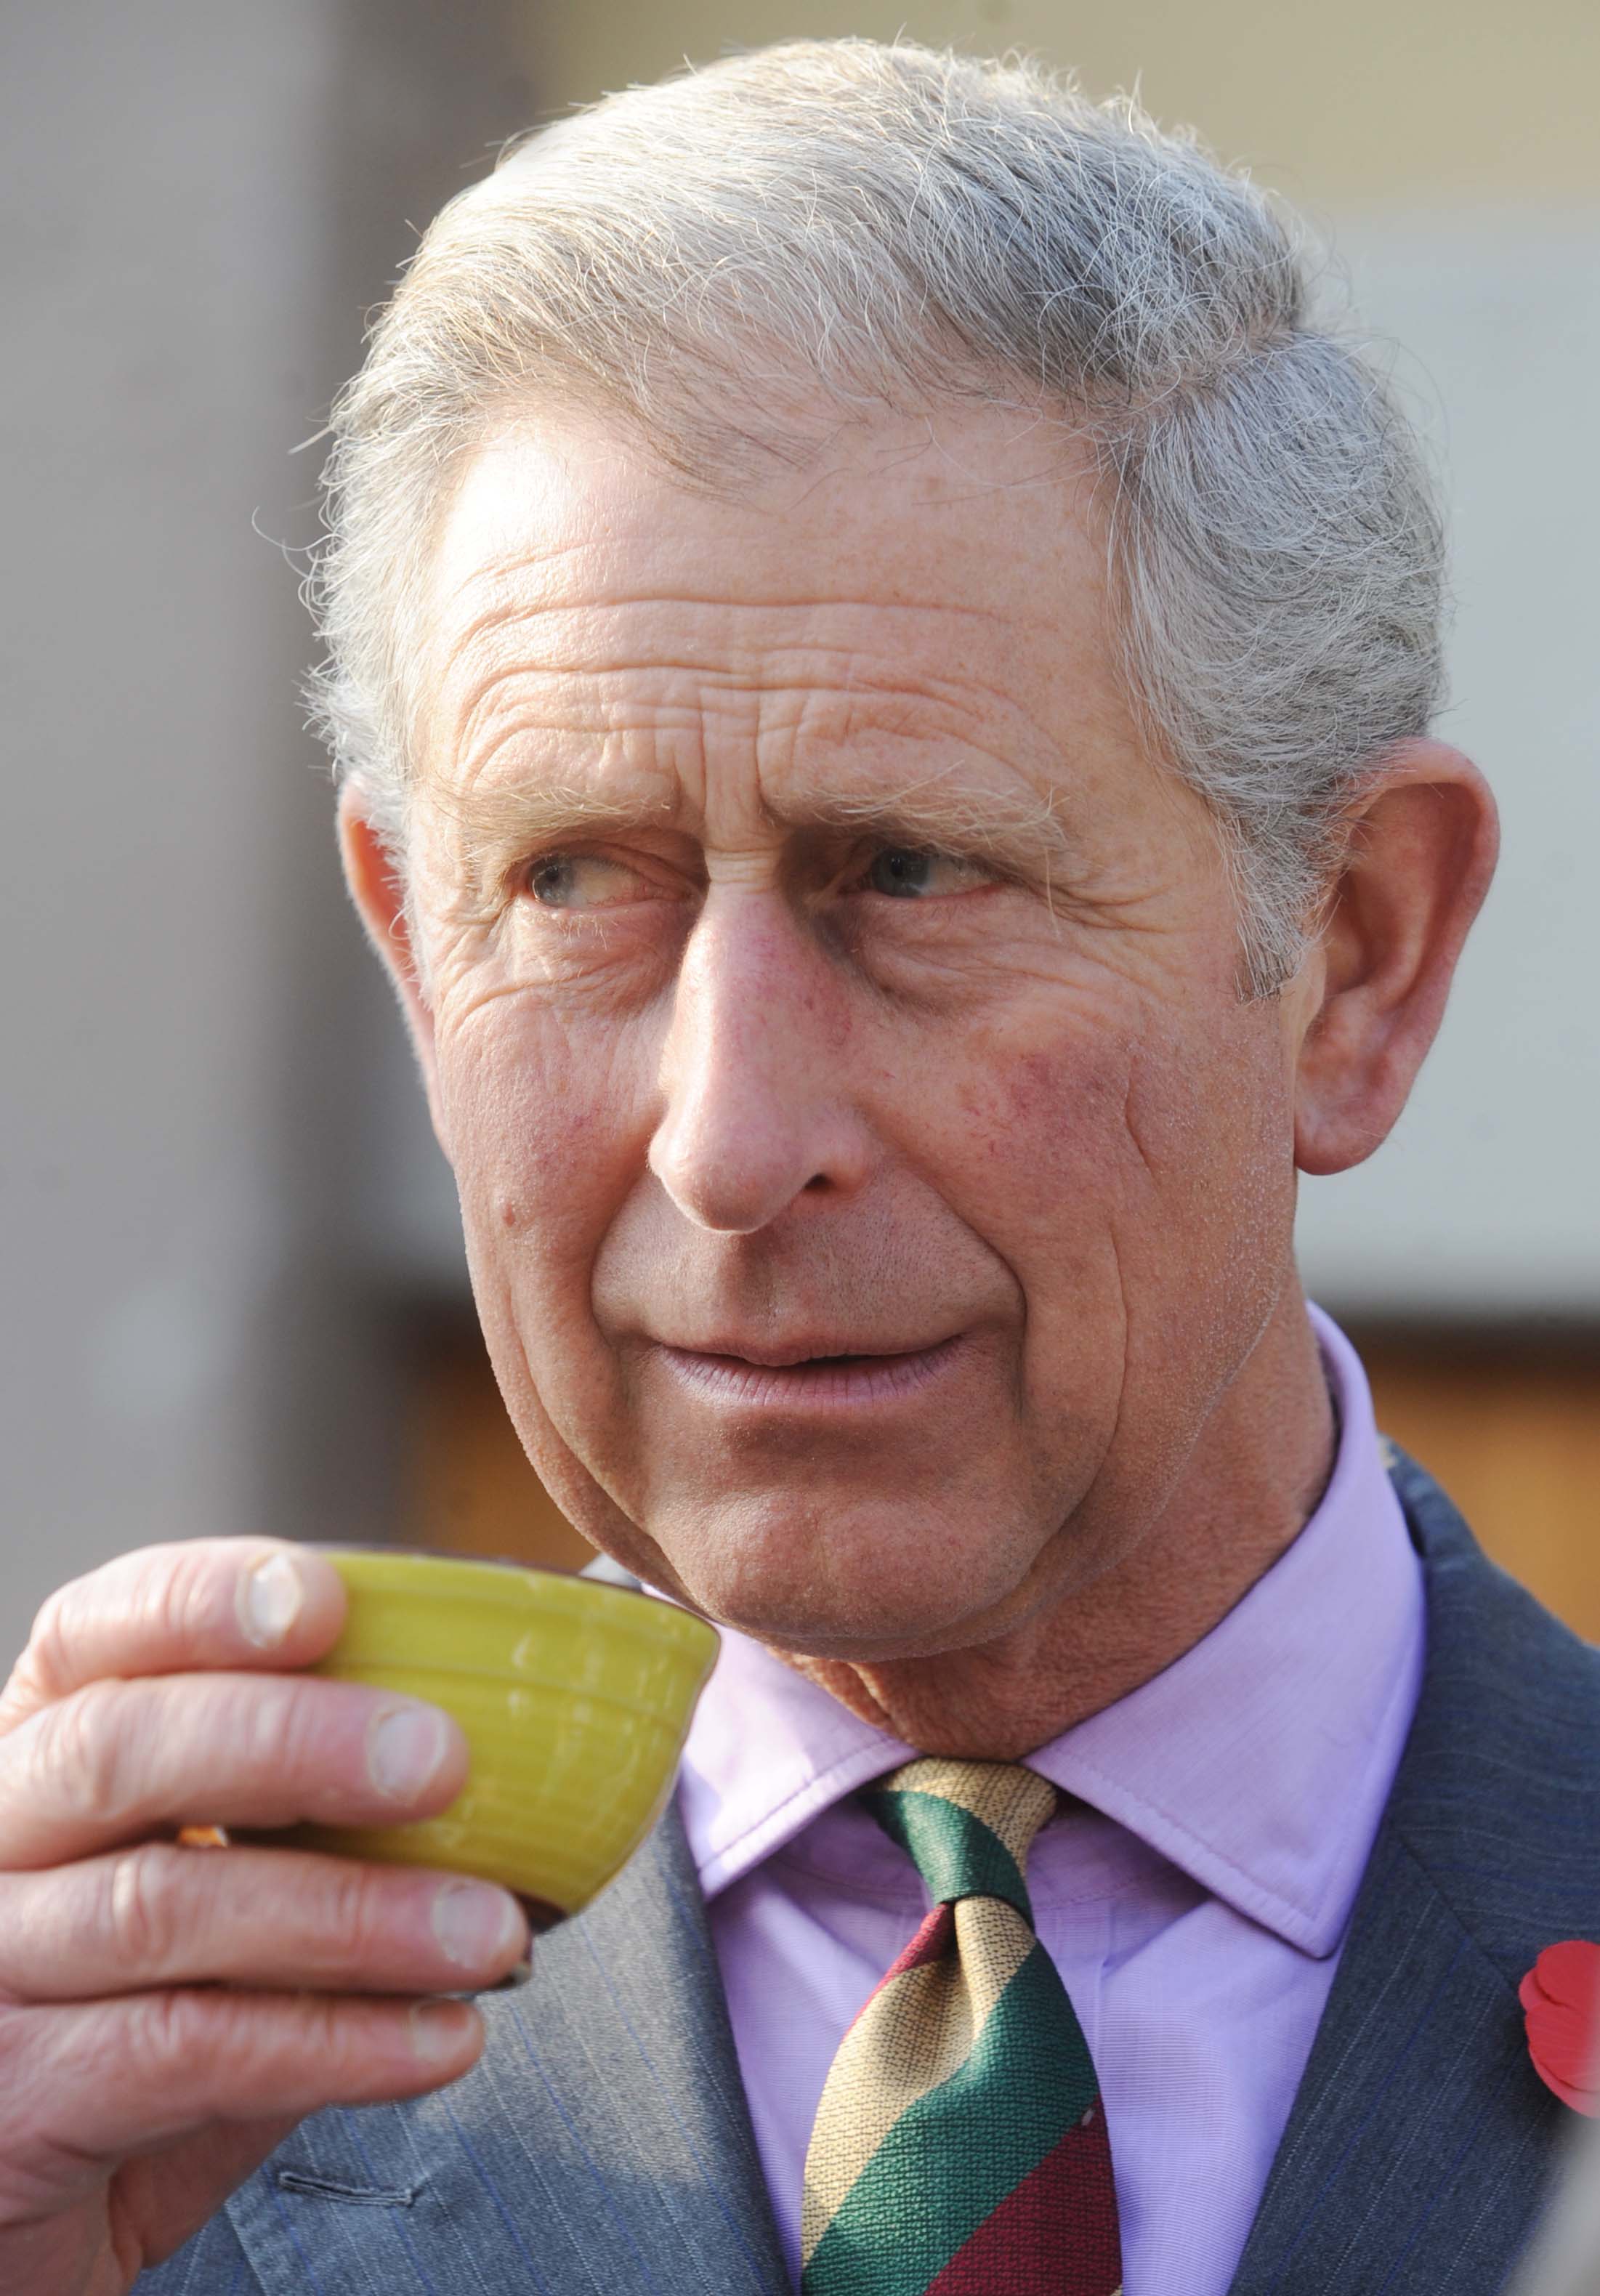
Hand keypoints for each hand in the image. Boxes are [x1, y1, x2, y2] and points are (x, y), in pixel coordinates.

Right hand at [0, 1539, 529, 2295]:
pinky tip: (441, 2037)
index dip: (201, 1603)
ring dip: (352, 1913)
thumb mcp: (214, 1893)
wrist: (28, 2226)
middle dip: (292, 1742)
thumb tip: (528, 1755)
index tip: (327, 1599)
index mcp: (43, 1751)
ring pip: (161, 1908)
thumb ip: (314, 1818)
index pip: (94, 1634)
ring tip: (489, 1931)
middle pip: (118, 1750)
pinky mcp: (13, 2102)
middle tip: (443, 1760)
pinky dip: (333, 2041)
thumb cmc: (144, 2023)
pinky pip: (182, 2052)